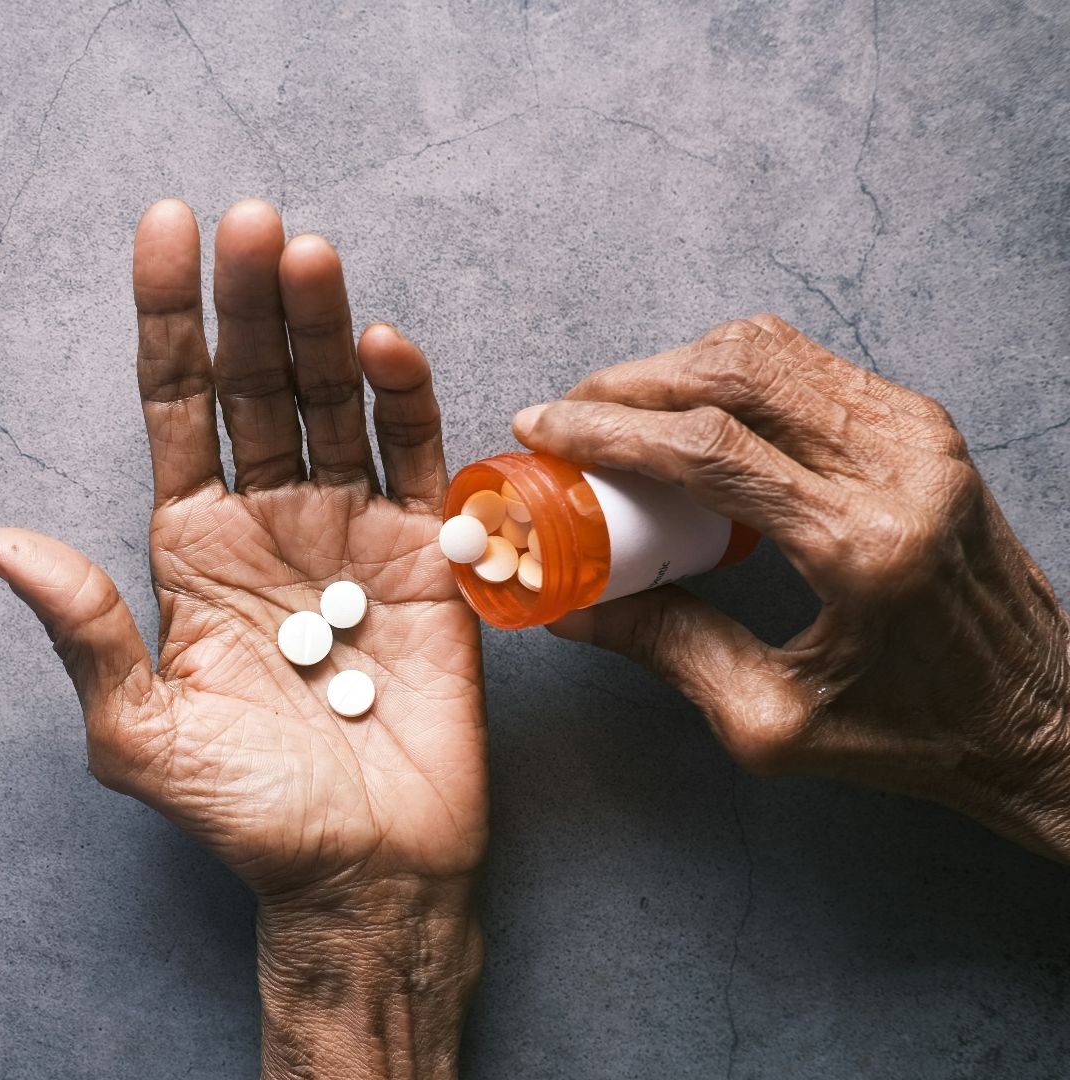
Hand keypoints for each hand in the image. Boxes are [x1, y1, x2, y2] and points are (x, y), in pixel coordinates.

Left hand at [0, 199, 484, 1077]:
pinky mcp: (427, 555)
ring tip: (307, 253)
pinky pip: (415, 457)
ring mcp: (350, 529)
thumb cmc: (244, 811)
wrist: (363, 873)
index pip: (175, 406)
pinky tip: (382, 345)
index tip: (163, 231)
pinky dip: (405, 398)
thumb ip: (82, 629)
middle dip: (248, 301)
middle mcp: (266, 520)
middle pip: (254, 384)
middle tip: (250, 220)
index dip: (168, 319)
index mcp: (189, 546)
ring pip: (332, 401)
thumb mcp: (137, 730)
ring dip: (321, 326)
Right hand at [514, 314, 1069, 859]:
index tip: (542, 427)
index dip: (608, 427)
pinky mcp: (926, 429)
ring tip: (620, 409)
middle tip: (568, 412)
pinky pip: (809, 367)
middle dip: (631, 382)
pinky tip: (692, 414)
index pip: (709, 447)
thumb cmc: (918, 732)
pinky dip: (733, 373)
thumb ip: (668, 648)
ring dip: (679, 365)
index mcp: (861, 546)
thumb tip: (572, 607)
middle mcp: (900, 470)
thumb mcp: (773, 722)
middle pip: (735, 370)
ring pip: (772, 351)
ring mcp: (920, 437)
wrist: (1043, 719)